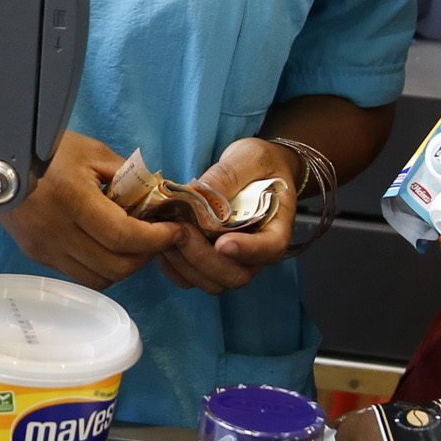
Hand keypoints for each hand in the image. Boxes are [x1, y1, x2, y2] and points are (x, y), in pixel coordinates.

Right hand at [0, 132, 182, 289]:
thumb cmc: (48, 149)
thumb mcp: (93, 153)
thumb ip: (130, 177)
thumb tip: (160, 199)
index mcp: (72, 198)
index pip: (124, 237)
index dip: (156, 240)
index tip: (173, 230)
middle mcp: (55, 230)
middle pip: (115, 267)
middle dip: (144, 256)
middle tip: (156, 238)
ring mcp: (43, 247)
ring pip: (98, 279)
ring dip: (122, 267)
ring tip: (132, 244)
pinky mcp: (36, 255)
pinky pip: (79, 274)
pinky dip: (100, 267)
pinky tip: (105, 246)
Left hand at [160, 138, 298, 291]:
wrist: (254, 173)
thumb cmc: (259, 164)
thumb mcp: (248, 158)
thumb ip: (228, 176)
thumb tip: (201, 195)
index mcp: (276, 227)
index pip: (269, 248)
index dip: (246, 250)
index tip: (222, 243)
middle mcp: (257, 253)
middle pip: (236, 275)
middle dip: (203, 258)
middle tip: (181, 229)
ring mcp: (234, 262)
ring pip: (211, 282)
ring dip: (184, 262)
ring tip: (167, 231)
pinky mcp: (210, 263)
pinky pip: (191, 279)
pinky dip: (173, 266)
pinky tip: (163, 240)